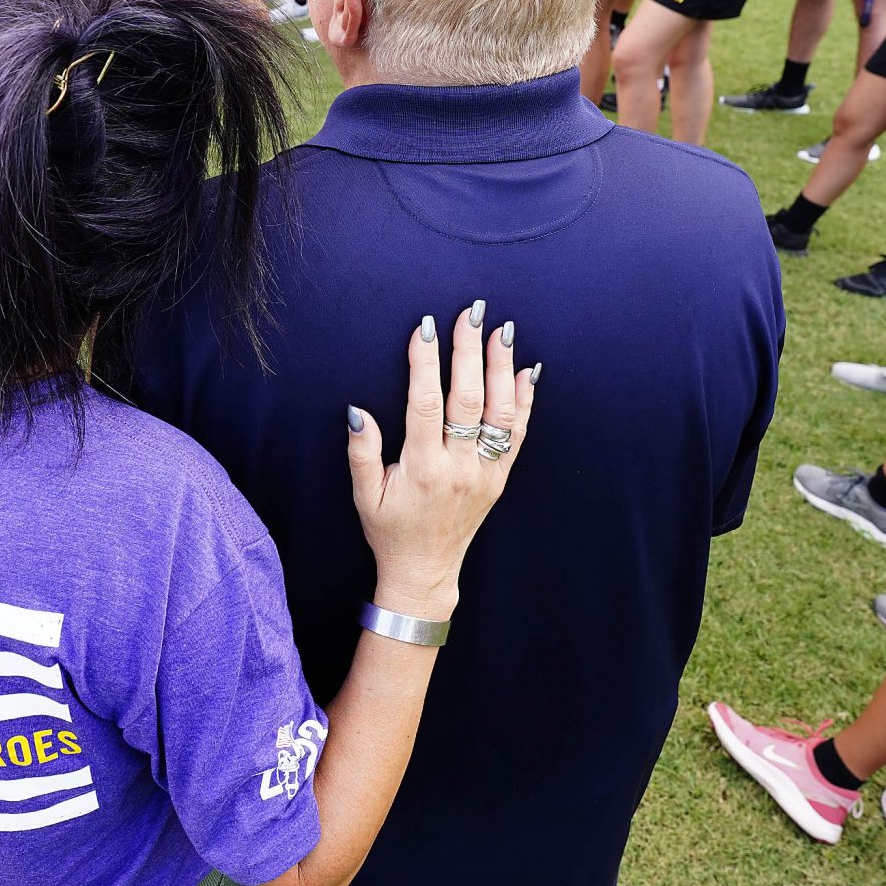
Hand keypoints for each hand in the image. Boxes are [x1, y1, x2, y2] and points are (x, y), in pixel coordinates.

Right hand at [345, 306, 533, 621]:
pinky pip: (518, 435)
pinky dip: (524, 401)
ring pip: (500, 412)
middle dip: (469, 352)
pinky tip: (527, 370)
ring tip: (502, 331)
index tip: (424, 327)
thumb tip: (358, 410)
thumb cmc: (389, 529)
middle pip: (468, 399)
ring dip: (503, 368)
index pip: (426, 403)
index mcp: (423, 468)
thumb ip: (361, 451)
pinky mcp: (500, 477)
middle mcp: (459, 467)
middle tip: (470, 314)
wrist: (425, 570)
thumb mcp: (363, 495)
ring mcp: (485, 472)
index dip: (426, 362)